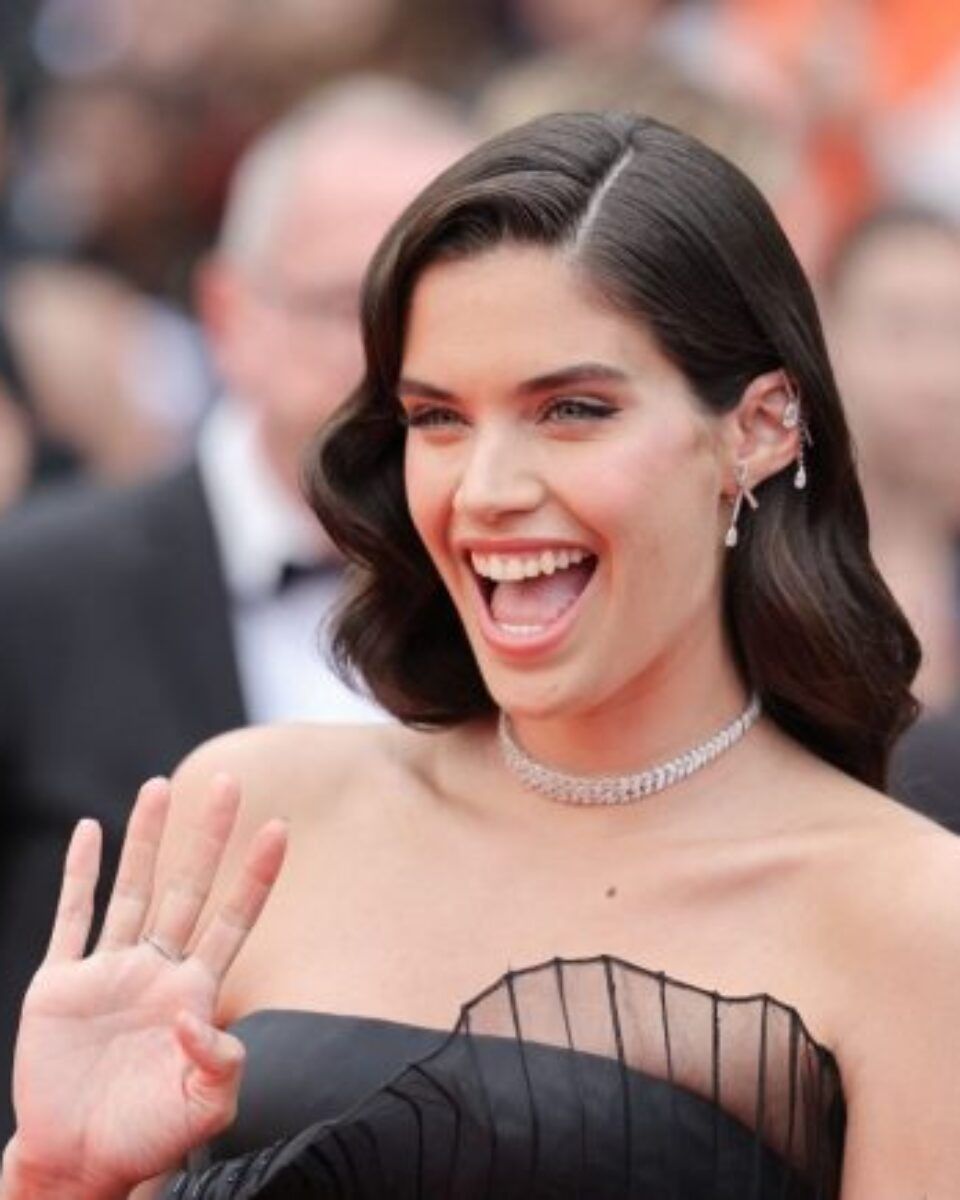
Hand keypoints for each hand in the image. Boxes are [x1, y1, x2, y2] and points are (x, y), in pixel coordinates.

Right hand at [7, 775, 287, 1195]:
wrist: (80, 1163)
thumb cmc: (149, 1138)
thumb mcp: (205, 1104)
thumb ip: (219, 1061)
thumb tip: (199, 1017)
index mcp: (196, 993)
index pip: (234, 919)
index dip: (256, 876)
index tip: (279, 828)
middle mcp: (156, 970)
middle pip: (188, 887)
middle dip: (209, 835)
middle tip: (229, 780)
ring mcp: (109, 972)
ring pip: (132, 889)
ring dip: (146, 839)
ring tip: (160, 786)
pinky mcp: (60, 985)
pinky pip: (72, 918)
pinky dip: (79, 873)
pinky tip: (91, 832)